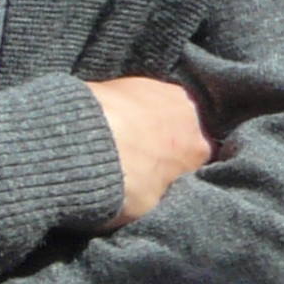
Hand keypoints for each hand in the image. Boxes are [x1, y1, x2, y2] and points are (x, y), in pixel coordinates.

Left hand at [88, 76, 210, 224]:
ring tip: (112, 139)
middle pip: (178, 130)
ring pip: (156, 110)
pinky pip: (131, 98)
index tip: (152, 180)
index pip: (194, 161)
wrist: (84, 143)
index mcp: (199, 150)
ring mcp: (160, 91)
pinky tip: (99, 123)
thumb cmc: (121, 181)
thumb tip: (152, 188)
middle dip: (159, 141)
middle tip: (131, 159)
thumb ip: (160, 191)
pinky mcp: (130, 79)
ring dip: (139, 123)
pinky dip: (119, 110)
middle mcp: (189, 115)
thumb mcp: (149, 204)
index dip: (173, 171)